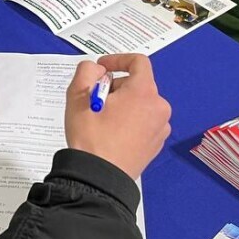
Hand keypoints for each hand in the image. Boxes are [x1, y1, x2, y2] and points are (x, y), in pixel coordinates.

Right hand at [64, 54, 170, 179]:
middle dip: (116, 87)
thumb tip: (97, 69)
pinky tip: (113, 133)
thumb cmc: (90, 138)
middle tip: (95, 100)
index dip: (117, 60)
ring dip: (123, 104)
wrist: (100, 178)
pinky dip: (130, 120)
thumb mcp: (78, 97)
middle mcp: (159, 107)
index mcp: (144, 92)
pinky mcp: (157, 143)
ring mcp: (161, 127)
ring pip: (141, 103)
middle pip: (138, 84)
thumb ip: (87, 71)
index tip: (102, 69)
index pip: (138, 62)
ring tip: (102, 120)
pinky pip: (145, 121)